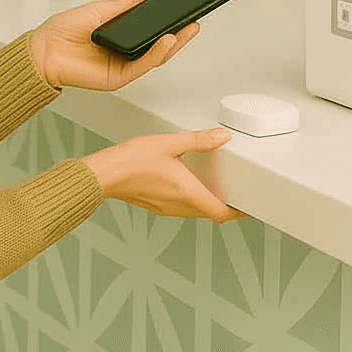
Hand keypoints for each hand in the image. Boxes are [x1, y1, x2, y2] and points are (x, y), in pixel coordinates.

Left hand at [31, 0, 199, 91]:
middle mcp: (124, 54)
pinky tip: (166, 42)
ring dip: (173, 46)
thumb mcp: (100, 9)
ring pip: (156, 59)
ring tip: (184, 31)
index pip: (152, 33)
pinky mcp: (118, 78)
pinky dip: (156, 55)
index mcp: (121, 38)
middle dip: (180, 36)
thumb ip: (125, 6)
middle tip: (194, 23)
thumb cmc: (62, 31)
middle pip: (160, 47)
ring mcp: (123, 67)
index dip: (169, 24)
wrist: (43, 49)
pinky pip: (143, 67)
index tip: (185, 12)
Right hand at [83, 128, 249, 222]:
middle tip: (239, 197)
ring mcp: (165, 208)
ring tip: (218, 189)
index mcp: (186, 193)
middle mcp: (178, 206)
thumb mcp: (169, 143)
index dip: (238, 213)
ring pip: (195, 212)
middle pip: (209, 213)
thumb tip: (221, 137)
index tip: (249, 208)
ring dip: (208, 204)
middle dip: (226, 207)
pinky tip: (189, 185)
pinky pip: (181, 208)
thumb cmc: (130, 161)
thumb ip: (198, 140)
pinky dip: (193, 200)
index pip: (220, 213)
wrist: (102, 174)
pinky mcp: (155, 205)